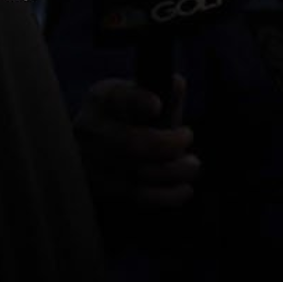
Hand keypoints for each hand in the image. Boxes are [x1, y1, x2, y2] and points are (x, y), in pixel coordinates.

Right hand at [73, 75, 198, 213]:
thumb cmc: (130, 117)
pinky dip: (165, 195)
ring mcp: (91, 162)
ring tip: (192, 165)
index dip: (136, 101)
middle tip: (188, 136)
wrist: (101, 146)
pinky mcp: (100, 190)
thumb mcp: (142, 98)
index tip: (157, 105)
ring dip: (171, 171)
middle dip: (165, 144)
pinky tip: (184, 189)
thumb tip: (177, 84)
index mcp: (102, 99)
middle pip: (128, 142)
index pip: (116, 97)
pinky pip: (136, 196)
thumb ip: (163, 92)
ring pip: (135, 173)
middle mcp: (90, 130)